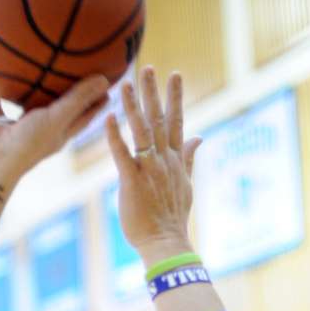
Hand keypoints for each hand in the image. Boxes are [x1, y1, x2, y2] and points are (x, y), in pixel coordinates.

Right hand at [0, 74, 109, 189]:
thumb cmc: (29, 142)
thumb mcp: (58, 117)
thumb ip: (79, 99)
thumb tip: (104, 79)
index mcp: (60, 133)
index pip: (84, 116)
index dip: (97, 103)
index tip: (108, 86)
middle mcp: (42, 130)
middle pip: (60, 108)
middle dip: (71, 92)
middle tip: (81, 71)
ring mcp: (21, 126)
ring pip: (30, 103)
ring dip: (35, 89)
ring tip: (42, 69)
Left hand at [105, 66, 201, 264]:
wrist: (166, 243)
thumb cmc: (173, 218)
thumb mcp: (187, 185)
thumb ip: (190, 158)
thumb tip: (200, 137)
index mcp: (176, 161)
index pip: (177, 122)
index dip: (175, 98)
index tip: (174, 75)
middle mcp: (165, 161)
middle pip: (160, 120)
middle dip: (154, 93)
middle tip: (148, 68)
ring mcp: (149, 170)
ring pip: (142, 132)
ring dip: (134, 107)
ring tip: (126, 84)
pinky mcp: (133, 182)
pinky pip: (122, 155)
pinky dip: (115, 136)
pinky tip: (108, 118)